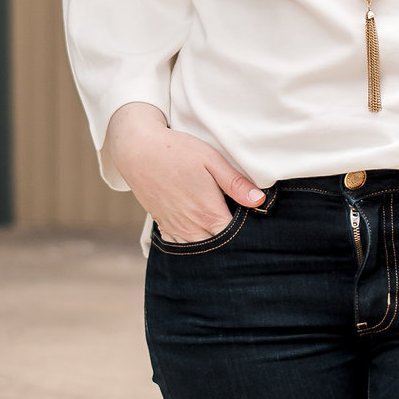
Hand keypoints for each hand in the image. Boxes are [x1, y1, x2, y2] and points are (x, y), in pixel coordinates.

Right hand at [104, 102, 265, 243]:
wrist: (138, 151)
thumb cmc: (177, 151)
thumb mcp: (211, 160)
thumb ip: (236, 183)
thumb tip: (260, 201)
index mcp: (208, 213)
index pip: (235, 238)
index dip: (247, 233)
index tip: (253, 221)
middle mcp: (192, 227)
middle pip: (219, 247)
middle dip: (231, 240)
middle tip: (239, 223)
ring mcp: (176, 229)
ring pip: (200, 248)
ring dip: (211, 241)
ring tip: (219, 225)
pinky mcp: (164, 225)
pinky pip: (182, 243)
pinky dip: (193, 240)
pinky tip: (199, 228)